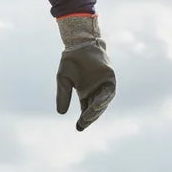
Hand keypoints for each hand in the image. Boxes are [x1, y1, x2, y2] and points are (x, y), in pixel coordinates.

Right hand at [56, 15, 115, 131]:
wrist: (79, 44)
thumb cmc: (71, 61)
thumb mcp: (63, 81)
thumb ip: (63, 96)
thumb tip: (61, 113)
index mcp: (86, 93)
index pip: (86, 111)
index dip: (84, 120)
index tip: (79, 128)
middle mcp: (96, 90)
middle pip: (95, 109)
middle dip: (90, 117)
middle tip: (83, 123)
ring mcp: (104, 84)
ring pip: (103, 102)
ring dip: (97, 110)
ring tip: (89, 116)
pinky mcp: (110, 77)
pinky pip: (110, 92)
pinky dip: (104, 99)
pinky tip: (97, 104)